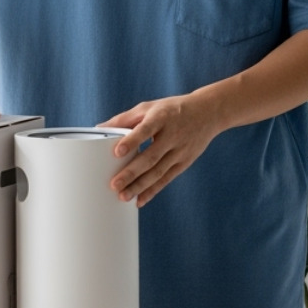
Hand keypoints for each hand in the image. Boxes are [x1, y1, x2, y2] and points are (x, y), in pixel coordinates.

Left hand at [99, 93, 222, 206]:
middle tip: (114, 185)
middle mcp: (172, 135)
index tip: (117, 152)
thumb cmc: (171, 109)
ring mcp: (180, 151)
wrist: (208, 113)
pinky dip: (153, 190)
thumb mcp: (149, 107)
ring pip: (159, 172)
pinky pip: (167, 179)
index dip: (132, 141)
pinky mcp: (185, 162)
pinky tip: (140, 200)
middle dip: (132, 173)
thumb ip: (124, 119)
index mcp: (161, 117)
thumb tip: (99, 127)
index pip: (146, 130)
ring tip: (123, 196)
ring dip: (140, 186)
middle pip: (151, 157)